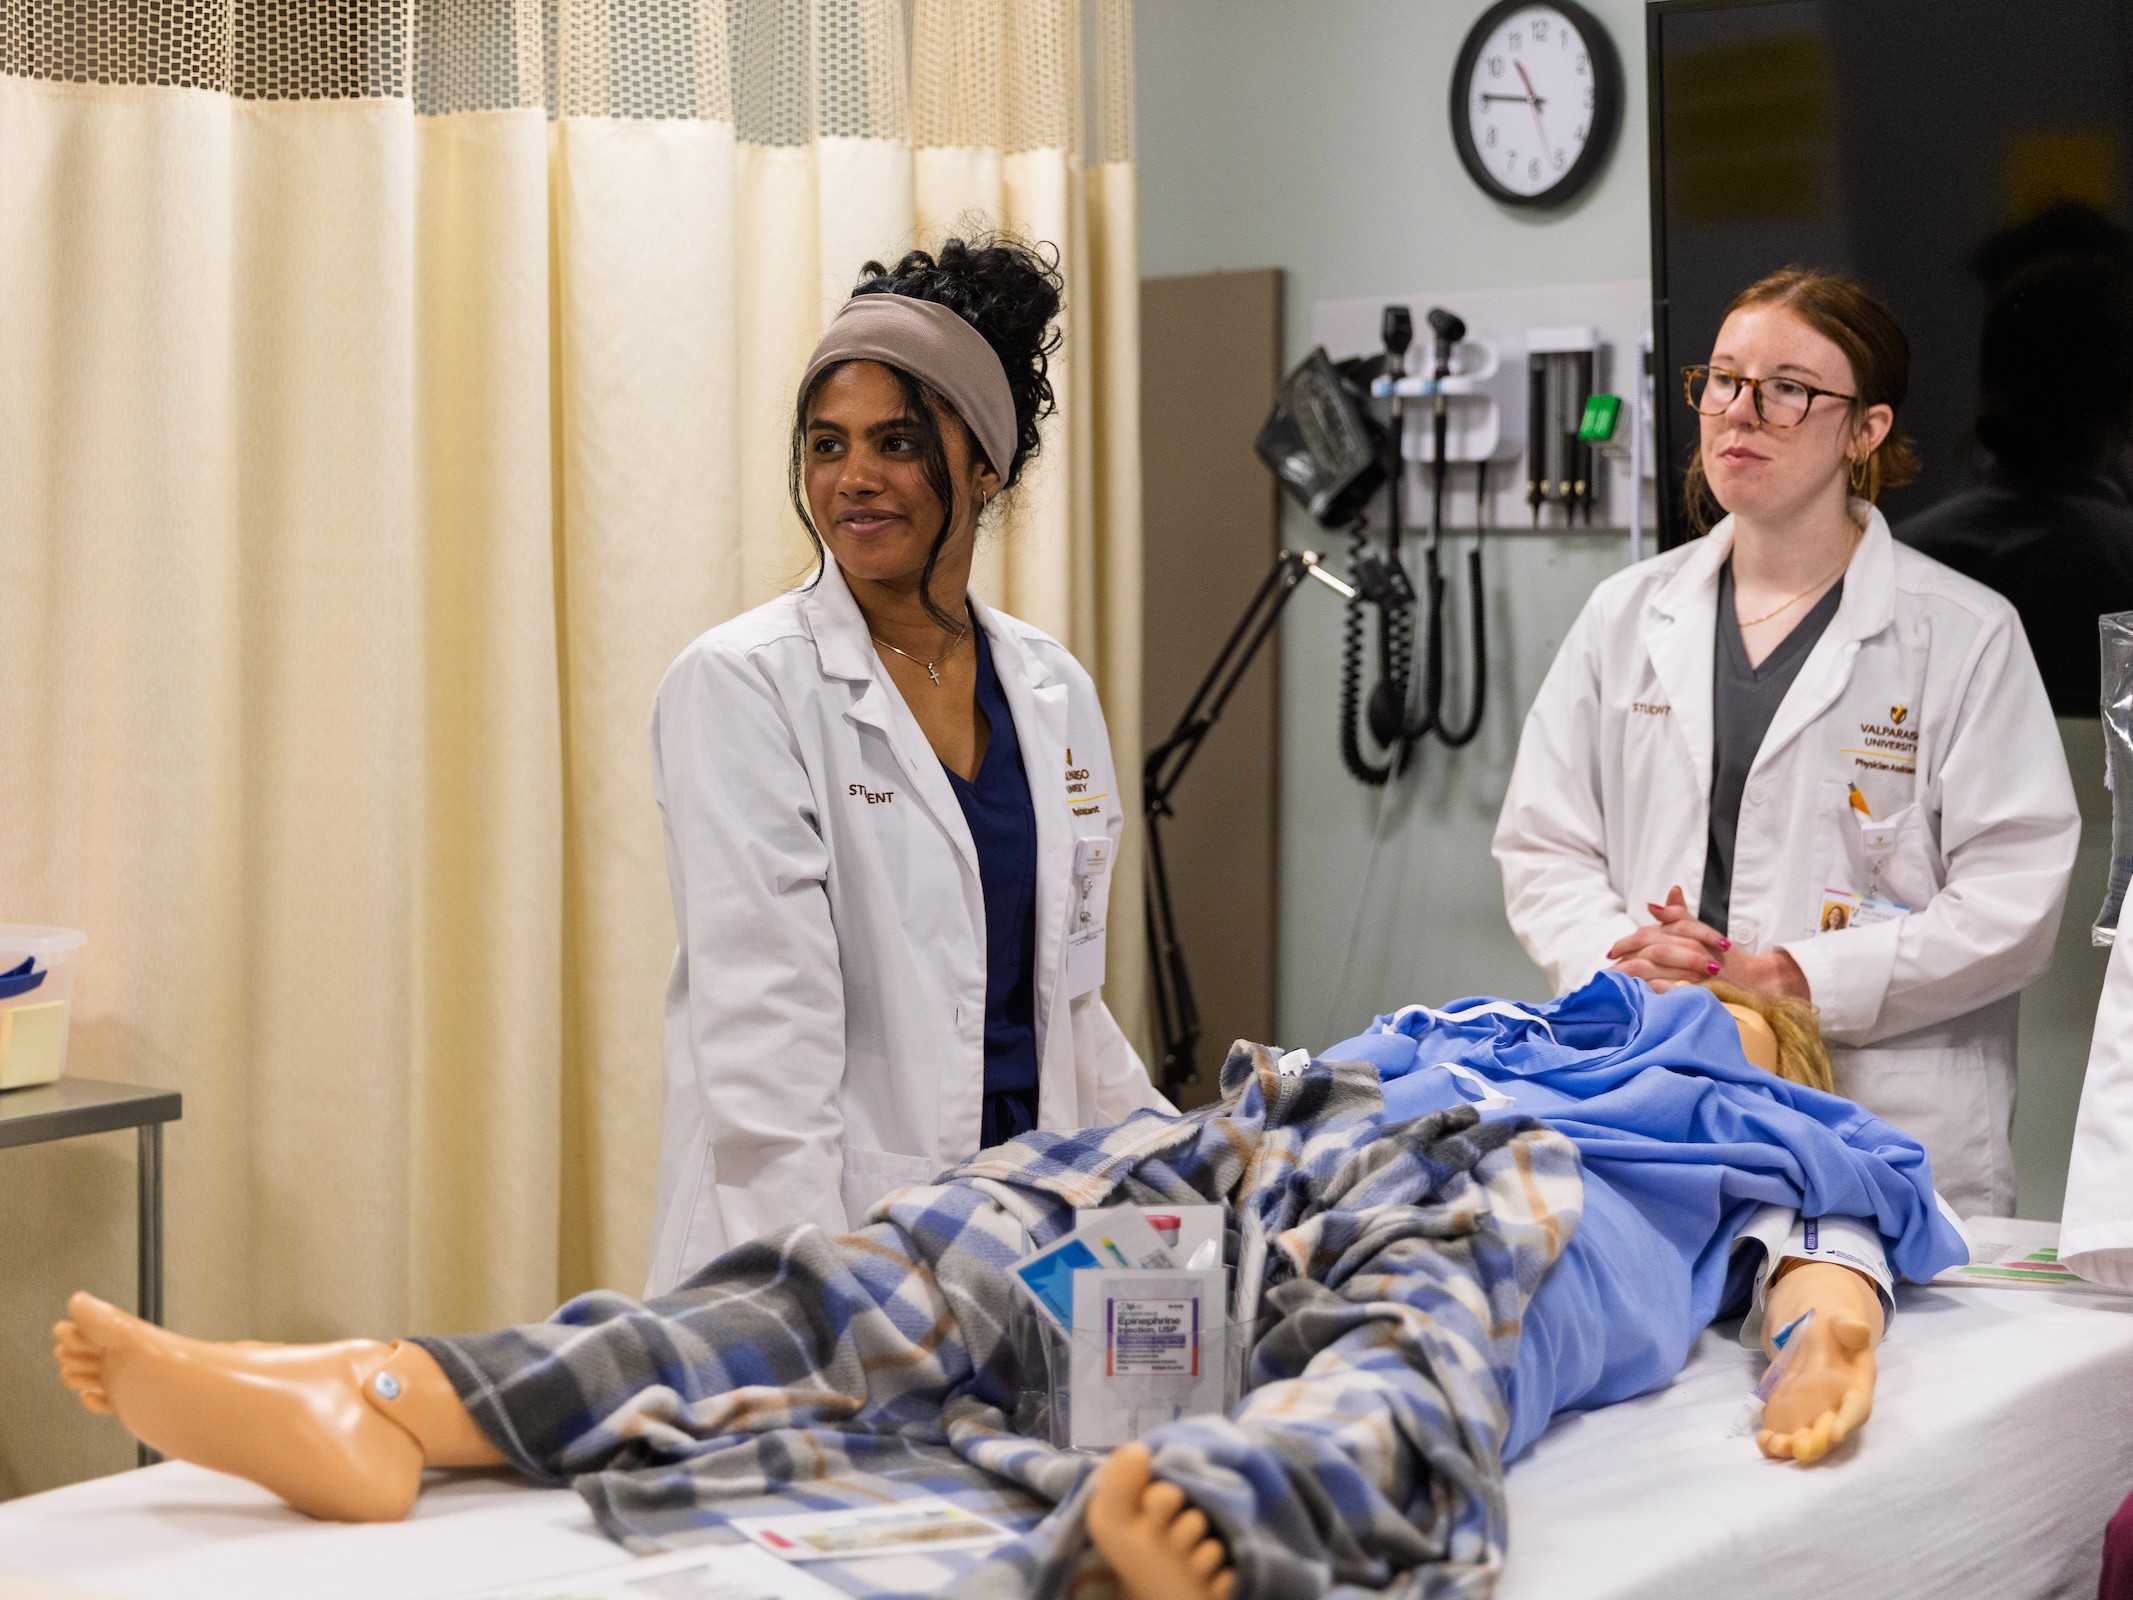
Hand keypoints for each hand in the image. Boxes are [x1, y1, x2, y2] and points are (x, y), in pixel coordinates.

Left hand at [1607, 886, 1809, 998]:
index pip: (1649, 934)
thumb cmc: (1723, 959)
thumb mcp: (1701, 934)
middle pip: (1649, 950)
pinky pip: (1669, 991)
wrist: (1756, 982)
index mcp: (1686, 935)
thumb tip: (1657, 900)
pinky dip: (1651, 993)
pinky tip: (1637, 997)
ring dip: (1632, 978)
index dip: (1627, 942)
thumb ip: (1680, 917)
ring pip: (1655, 970)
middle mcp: (1690, 950)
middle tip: (1608, 972)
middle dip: (1625, 960)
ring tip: (1614, 986)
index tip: (1611, 952)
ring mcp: (1694, 971)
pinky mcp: (1699, 990)